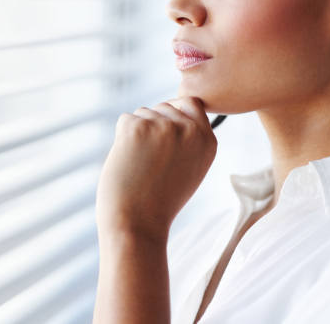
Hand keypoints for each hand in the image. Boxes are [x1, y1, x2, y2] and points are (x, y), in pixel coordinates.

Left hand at [96, 97, 217, 244]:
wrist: (138, 225)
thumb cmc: (159, 201)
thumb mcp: (190, 169)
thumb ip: (189, 139)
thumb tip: (174, 109)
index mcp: (208, 141)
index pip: (192, 103)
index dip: (175, 110)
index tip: (165, 127)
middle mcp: (190, 130)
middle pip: (164, 107)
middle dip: (152, 125)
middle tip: (149, 160)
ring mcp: (164, 126)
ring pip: (143, 113)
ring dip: (137, 133)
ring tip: (140, 166)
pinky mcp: (137, 127)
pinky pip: (125, 120)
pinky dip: (121, 138)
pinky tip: (128, 162)